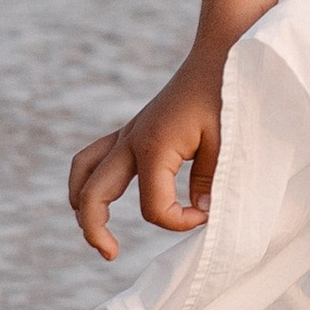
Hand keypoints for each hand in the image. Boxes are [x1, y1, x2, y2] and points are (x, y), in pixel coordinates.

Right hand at [68, 63, 221, 263]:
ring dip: (82, 204)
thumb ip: (209, 183)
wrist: (220, 54)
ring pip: (83, 172)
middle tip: (112, 255)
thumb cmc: (228, 96)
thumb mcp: (228, 144)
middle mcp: (131, 141)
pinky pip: (94, 156)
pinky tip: (105, 196)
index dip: (179, 222)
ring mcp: (127, 133)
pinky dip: (90, 179)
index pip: (153, 208)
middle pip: (92, 196)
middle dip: (95, 231)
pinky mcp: (132, 129)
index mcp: (153, 147)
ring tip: (97, 232)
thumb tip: (197, 212)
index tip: (207, 214)